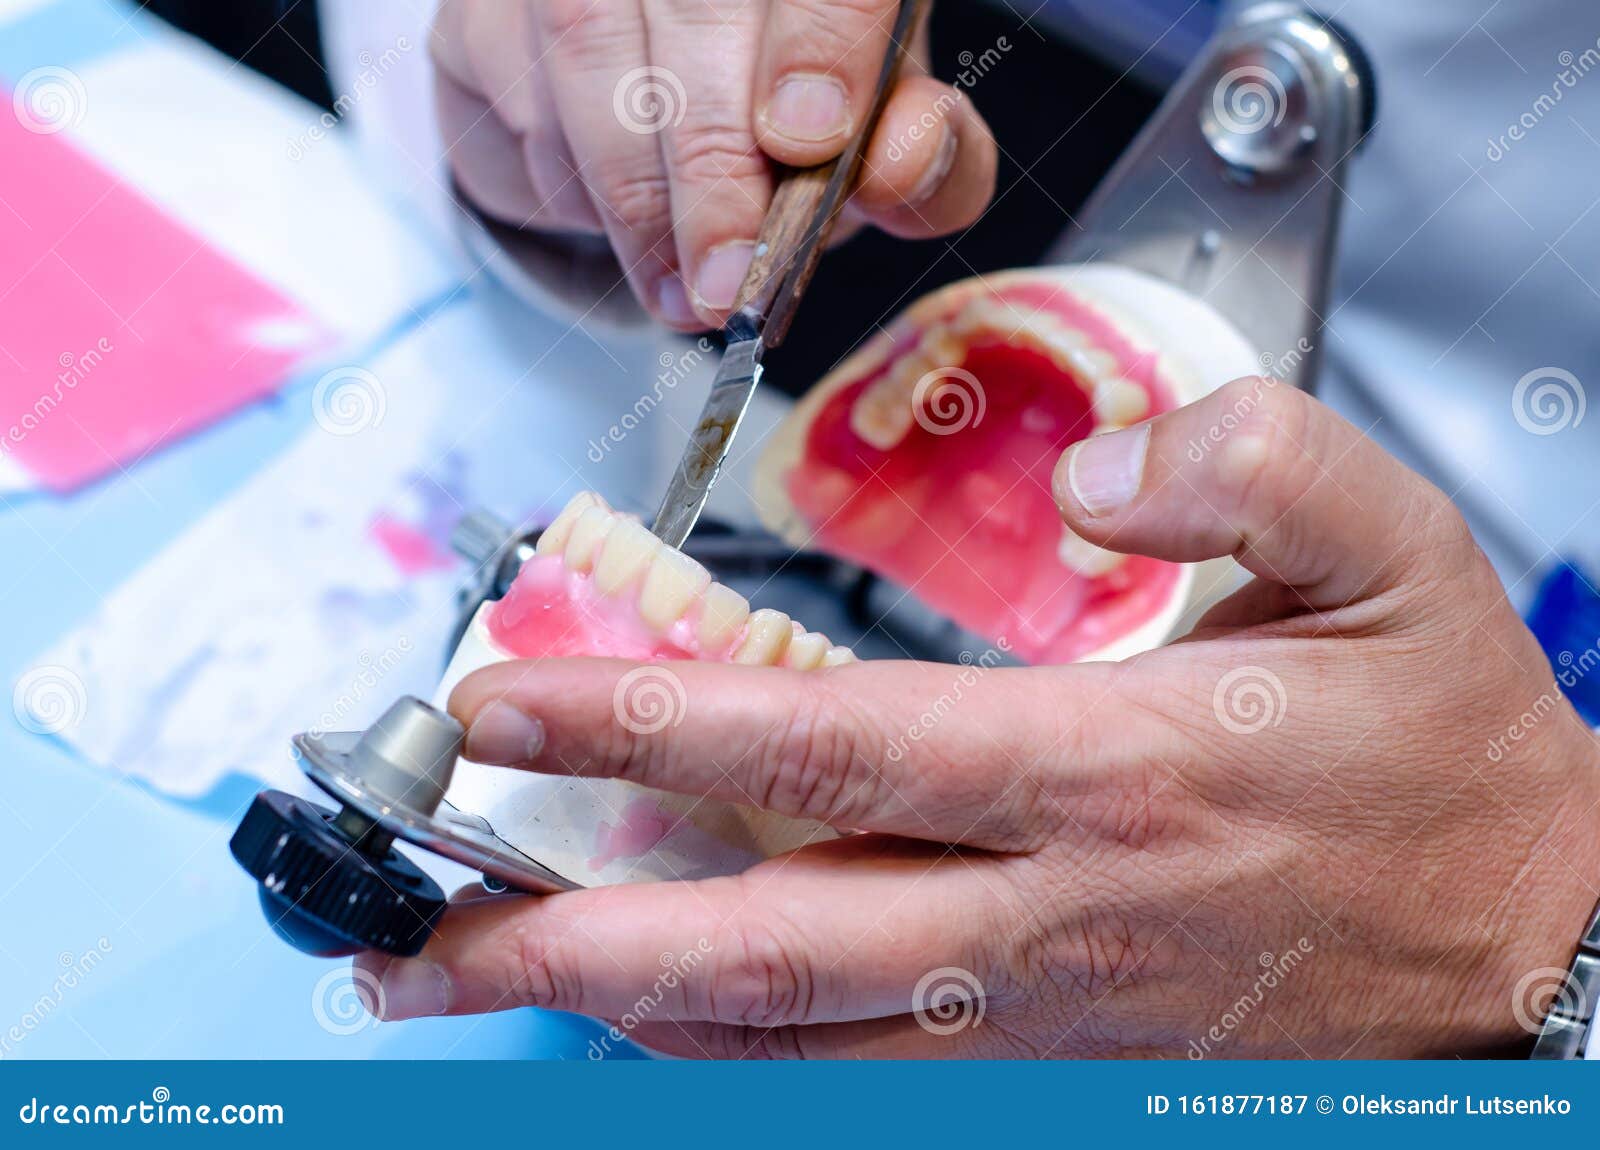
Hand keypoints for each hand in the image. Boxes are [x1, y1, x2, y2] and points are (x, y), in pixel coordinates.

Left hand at [358, 379, 1599, 1057]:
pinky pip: (853, 1067)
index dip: (643, 722)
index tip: (500, 698)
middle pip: (754, 942)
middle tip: (406, 929)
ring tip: (468, 977)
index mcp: (1101, 773)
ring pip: (783, 1033)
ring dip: (612, 1004)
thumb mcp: (1399, 559)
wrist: (1531, 951)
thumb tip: (1101, 474)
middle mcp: (1035, 912)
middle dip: (560, 935)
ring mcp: (1030, 1009)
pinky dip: (727, 1046)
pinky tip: (643, 1009)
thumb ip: (1250, 469)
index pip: (822, 746)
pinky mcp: (1044, 1058)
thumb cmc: (1444, 759)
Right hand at [429, 0, 995, 330]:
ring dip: (636, 195)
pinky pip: (513, 84)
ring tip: (682, 292)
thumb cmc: (792, 124)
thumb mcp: (879, 147)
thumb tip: (902, 161)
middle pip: (697, 6)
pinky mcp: (489, 4)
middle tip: (731, 282)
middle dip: (712, 164)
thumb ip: (925, 160)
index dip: (820, 40)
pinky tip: (617, 225)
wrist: (665, 118)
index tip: (808, 139)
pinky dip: (568, 179)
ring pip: (588, 43)